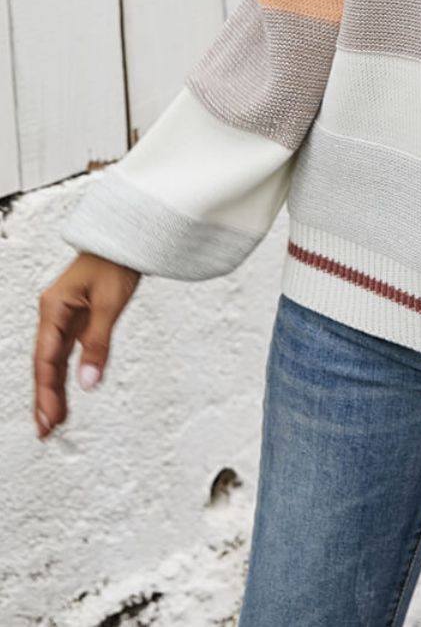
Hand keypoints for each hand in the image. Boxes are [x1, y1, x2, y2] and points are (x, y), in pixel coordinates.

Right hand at [33, 253, 140, 437]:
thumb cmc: (116, 261)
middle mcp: (54, 314)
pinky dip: (65, 373)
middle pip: (44, 363)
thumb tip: (88, 382)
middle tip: (46, 430)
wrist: (127, 240)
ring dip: (53, 389)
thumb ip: (98, 344)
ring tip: (54, 420)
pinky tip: (67, 392)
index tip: (49, 418)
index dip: (46, 391)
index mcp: (54, 308)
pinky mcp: (76, 318)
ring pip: (53, 360)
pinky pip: (65, 351)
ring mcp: (63, 317)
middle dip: (44, 397)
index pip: (46, 358)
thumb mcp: (110, 304)